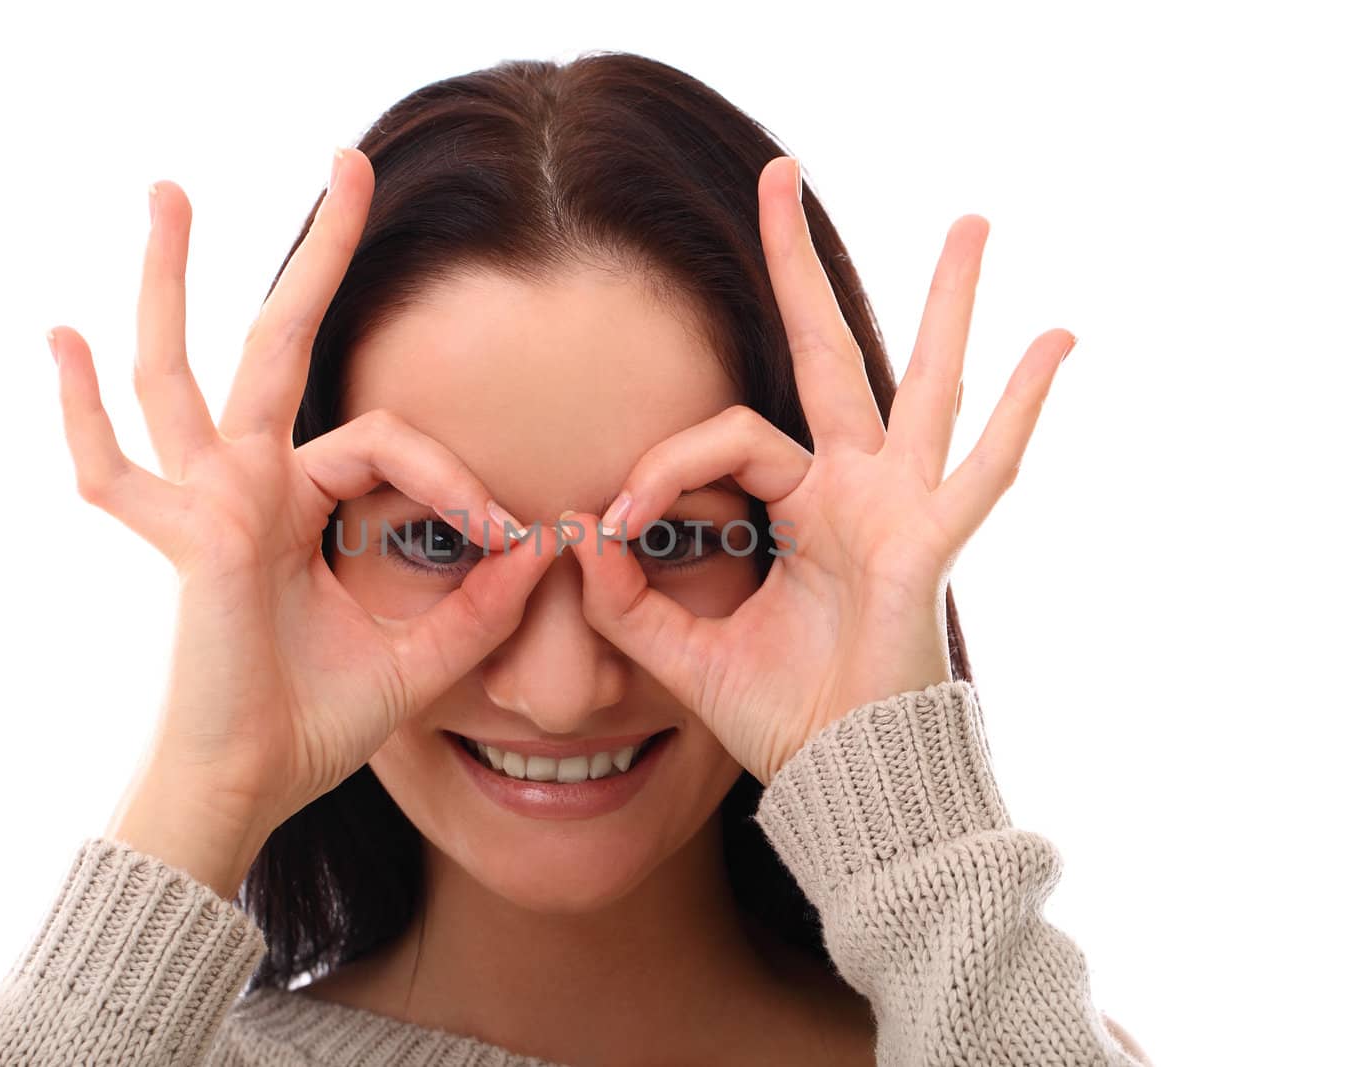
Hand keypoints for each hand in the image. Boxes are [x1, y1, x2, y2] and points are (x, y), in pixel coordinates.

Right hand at [46, 149, 551, 859]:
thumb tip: (546, 547)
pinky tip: (58, 336)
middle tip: (351, 161)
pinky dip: (79, 411)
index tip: (513, 537)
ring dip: (172, 278)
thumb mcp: (422, 659)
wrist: (251, 788)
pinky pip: (115, 469)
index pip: (389, 442)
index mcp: (304, 503)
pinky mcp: (196, 533)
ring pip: (185, 370)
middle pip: (281, 343)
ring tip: (166, 188)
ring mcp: (209, 501)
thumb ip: (481, 608)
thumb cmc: (317, 726)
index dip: (460, 482)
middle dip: (321, 255)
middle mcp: (251, 484)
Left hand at [563, 156, 1075, 785]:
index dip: (661, 469)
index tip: (610, 525)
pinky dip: (1022, 409)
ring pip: (921, 385)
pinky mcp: (930, 545)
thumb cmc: (785, 720)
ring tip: (973, 221)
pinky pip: (983, 471)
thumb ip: (629, 603)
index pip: (724, 440)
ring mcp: (898, 509)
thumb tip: (579, 540)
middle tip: (779, 174)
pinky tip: (1058, 337)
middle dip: (795, 267)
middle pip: (825, 357)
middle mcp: (851, 492)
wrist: (845, 783)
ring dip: (946, 303)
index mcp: (796, 508)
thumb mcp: (685, 656)